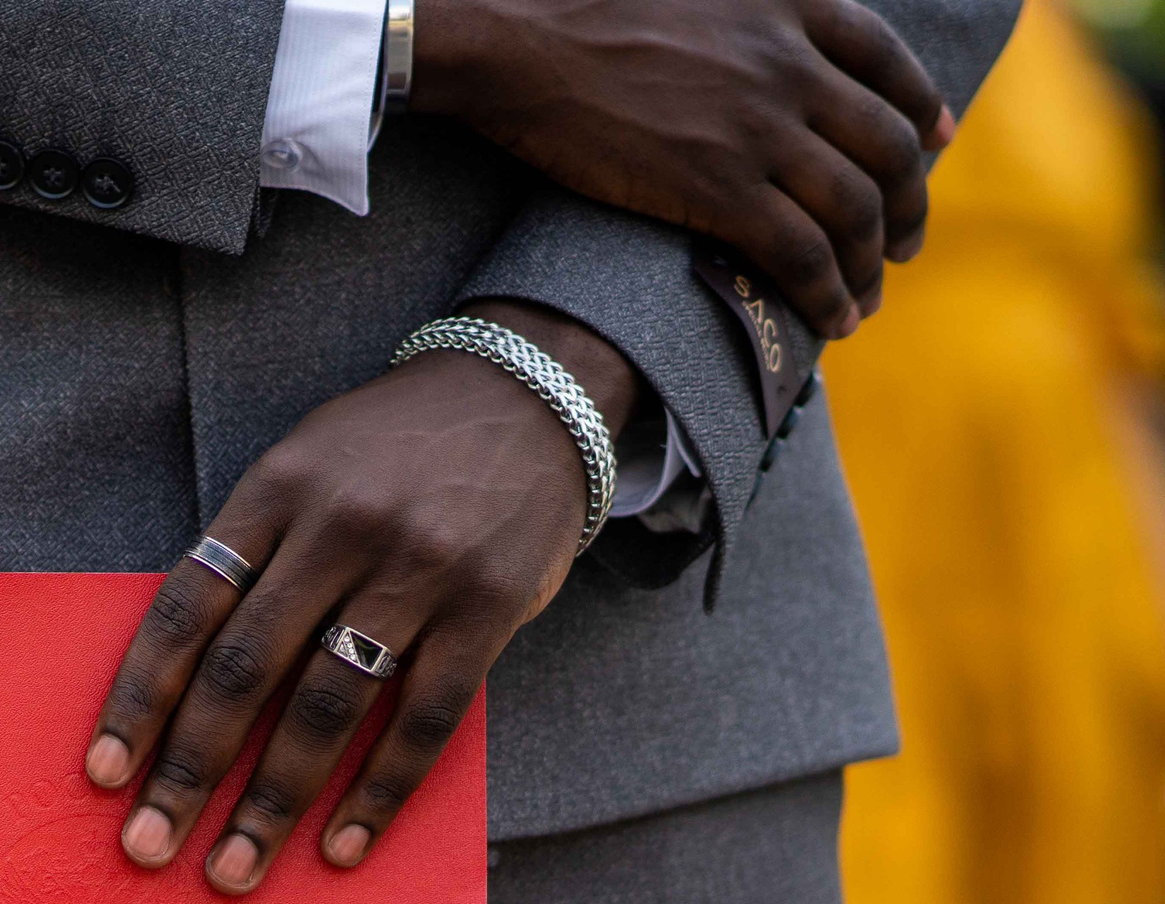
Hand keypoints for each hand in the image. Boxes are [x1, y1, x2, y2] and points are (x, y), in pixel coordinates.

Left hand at [84, 301, 635, 889]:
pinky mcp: (489, 607)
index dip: (138, 697)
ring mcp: (419, 568)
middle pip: (246, 669)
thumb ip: (251, 557)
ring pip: (329, 705)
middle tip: (148, 847)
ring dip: (273, 800)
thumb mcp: (302, 468)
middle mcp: (340, 528)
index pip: (186, 608)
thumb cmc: (387, 452)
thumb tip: (179, 684)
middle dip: (188, 770)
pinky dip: (379, 792)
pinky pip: (425, 719)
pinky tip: (341, 847)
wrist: (530, 391)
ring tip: (232, 870)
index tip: (104, 773)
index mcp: (275, 491)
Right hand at [415, 0, 955, 338]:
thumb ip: (747, 6)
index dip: (923, 110)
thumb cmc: (582, 7)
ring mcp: (761, 128)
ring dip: (871, 264)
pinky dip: (829, 293)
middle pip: (889, 147)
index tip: (936, 144)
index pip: (891, 65)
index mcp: (795, 6)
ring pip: (854, 210)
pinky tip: (833, 319)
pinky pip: (802, 254)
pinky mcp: (720, 187)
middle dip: (909, 205)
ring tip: (866, 298)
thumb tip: (755, 34)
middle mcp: (794, 65)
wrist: (519, 40)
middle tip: (905, 245)